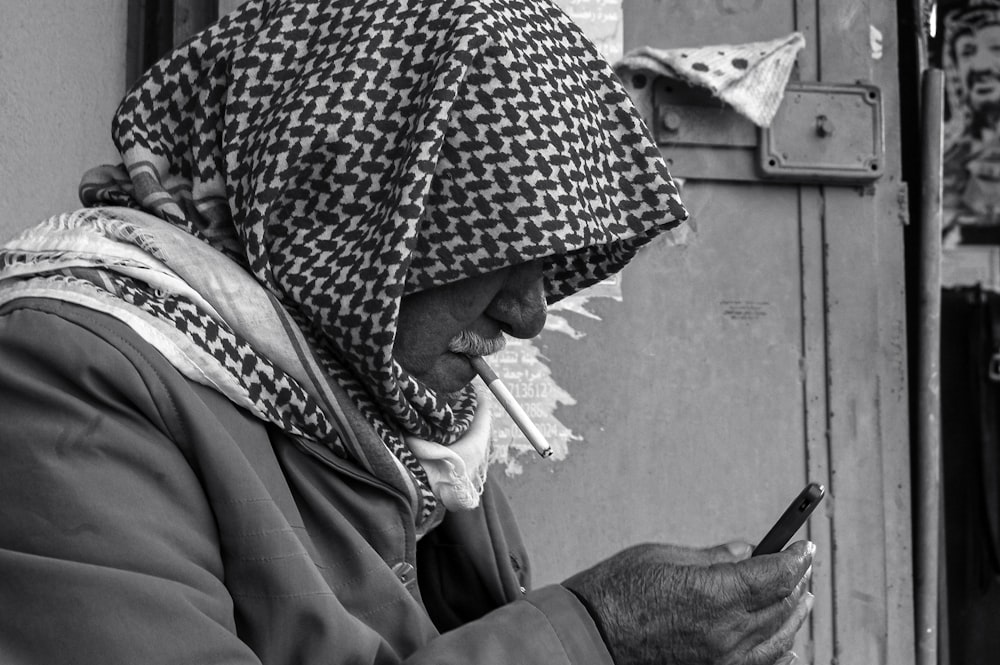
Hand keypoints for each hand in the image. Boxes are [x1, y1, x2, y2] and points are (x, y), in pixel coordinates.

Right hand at [562, 540, 814, 664]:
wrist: (590, 637)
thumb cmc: (620, 589)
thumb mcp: (665, 557)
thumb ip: (713, 556)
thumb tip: (746, 551)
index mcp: (715, 593)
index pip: (777, 574)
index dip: (796, 558)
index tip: (804, 547)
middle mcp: (727, 631)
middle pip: (783, 606)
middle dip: (797, 583)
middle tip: (802, 567)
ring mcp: (724, 659)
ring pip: (780, 638)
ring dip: (794, 615)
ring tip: (800, 598)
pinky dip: (781, 652)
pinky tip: (787, 644)